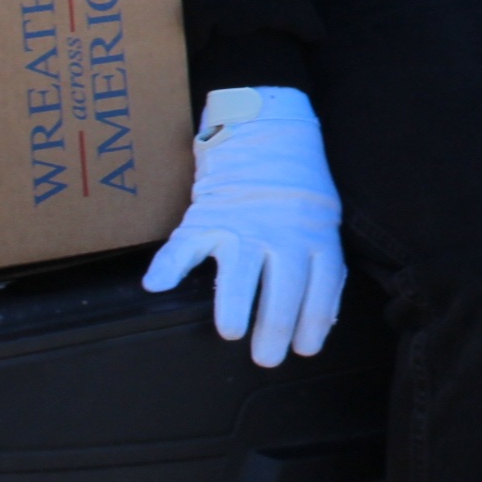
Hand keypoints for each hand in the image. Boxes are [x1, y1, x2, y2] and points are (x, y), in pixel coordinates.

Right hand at [143, 86, 347, 366]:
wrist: (266, 124)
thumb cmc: (297, 178)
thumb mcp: (324, 218)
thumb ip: (322, 264)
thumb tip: (322, 319)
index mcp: (316, 233)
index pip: (320, 287)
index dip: (313, 323)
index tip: (305, 349)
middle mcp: (283, 231)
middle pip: (284, 286)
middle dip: (275, 327)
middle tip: (266, 358)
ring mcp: (245, 221)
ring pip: (240, 268)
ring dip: (233, 302)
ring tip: (229, 331)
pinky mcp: (210, 211)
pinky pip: (186, 242)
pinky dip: (169, 264)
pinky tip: (157, 285)